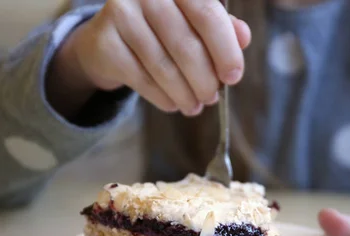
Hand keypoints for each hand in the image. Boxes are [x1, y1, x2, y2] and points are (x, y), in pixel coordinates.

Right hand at [52, 0, 249, 116]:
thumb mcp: (194, 23)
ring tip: (194, 106)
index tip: (233, 77)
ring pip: (163, 66)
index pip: (207, 14)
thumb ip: (221, 27)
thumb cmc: (162, 29)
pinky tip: (172, 104)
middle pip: (185, 45)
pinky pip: (142, 79)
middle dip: (204, 79)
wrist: (108, 38)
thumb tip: (244, 37)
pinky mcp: (105, 42)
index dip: (225, 50)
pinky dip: (162, 97)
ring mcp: (122, 14)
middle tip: (211, 98)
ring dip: (184, 94)